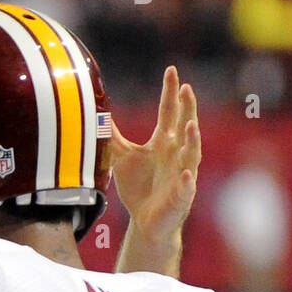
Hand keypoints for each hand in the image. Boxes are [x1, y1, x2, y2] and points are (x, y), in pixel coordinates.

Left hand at [111, 67, 200, 247]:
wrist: (145, 221)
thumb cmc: (138, 186)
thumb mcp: (122, 157)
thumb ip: (113, 136)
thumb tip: (98, 114)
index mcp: (164, 141)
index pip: (168, 112)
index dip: (170, 92)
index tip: (172, 71)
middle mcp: (176, 153)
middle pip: (184, 126)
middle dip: (187, 108)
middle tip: (187, 89)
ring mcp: (181, 174)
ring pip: (191, 154)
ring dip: (192, 140)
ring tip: (191, 126)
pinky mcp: (181, 197)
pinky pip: (186, 188)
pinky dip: (186, 182)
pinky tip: (186, 175)